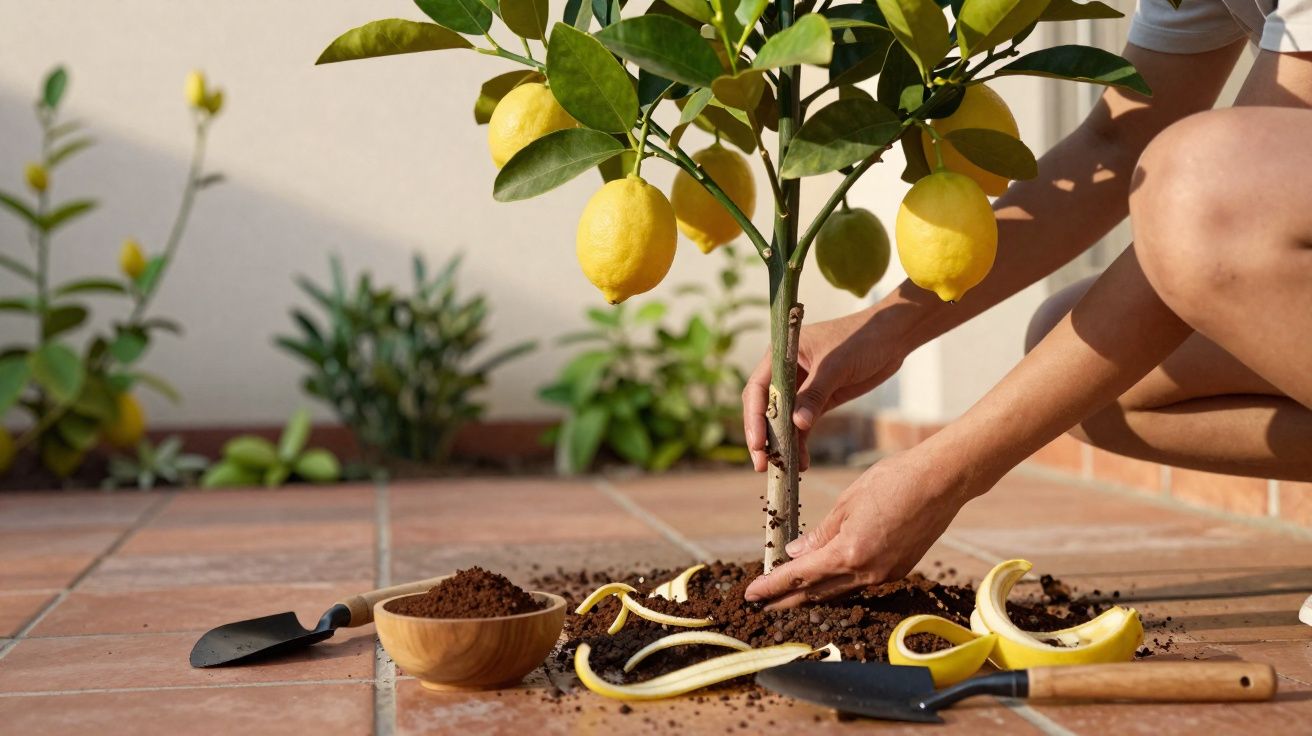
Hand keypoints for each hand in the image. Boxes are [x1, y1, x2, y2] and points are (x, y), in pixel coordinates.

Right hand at [742, 307, 907, 471]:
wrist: (892, 338)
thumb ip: (815, 394)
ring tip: (783, 469)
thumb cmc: (861, 339)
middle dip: (763, 437)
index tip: (757, 443)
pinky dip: (801, 443)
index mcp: (781, 354)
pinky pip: (802, 425)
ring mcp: (801, 387)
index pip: (758, 389)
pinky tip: (802, 462)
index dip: (754, 417)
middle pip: (765, 408)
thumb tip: (797, 425)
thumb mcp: (835, 366)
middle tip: (763, 464)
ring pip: (783, 421)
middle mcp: (785, 372)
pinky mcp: (817, 400)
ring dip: (782, 444)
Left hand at [743, 448, 979, 607]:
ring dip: (811, 595)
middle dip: (786, 600)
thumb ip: (820, 533)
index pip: (800, 577)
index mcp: (849, 553)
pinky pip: (858, 583)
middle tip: (760, 606)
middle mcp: (867, 572)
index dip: (772, 586)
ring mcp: (884, 575)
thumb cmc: (893, 481)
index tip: (751, 593)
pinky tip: (825, 581)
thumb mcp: (847, 502)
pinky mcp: (898, 570)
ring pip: (838, 591)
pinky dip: (836, 584)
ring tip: (787, 598)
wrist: (942, 481)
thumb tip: (795, 554)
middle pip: (817, 593)